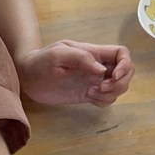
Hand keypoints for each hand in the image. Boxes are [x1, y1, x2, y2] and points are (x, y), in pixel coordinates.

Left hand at [17, 40, 133, 107]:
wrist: (28, 75)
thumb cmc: (41, 60)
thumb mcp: (58, 54)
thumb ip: (80, 58)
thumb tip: (102, 70)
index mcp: (94, 53)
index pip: (122, 53)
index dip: (125, 65)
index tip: (113, 76)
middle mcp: (98, 66)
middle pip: (127, 72)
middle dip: (120, 83)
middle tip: (102, 89)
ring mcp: (94, 81)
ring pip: (118, 87)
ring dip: (111, 93)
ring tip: (90, 94)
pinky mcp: (88, 94)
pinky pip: (107, 99)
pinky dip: (103, 101)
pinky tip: (88, 98)